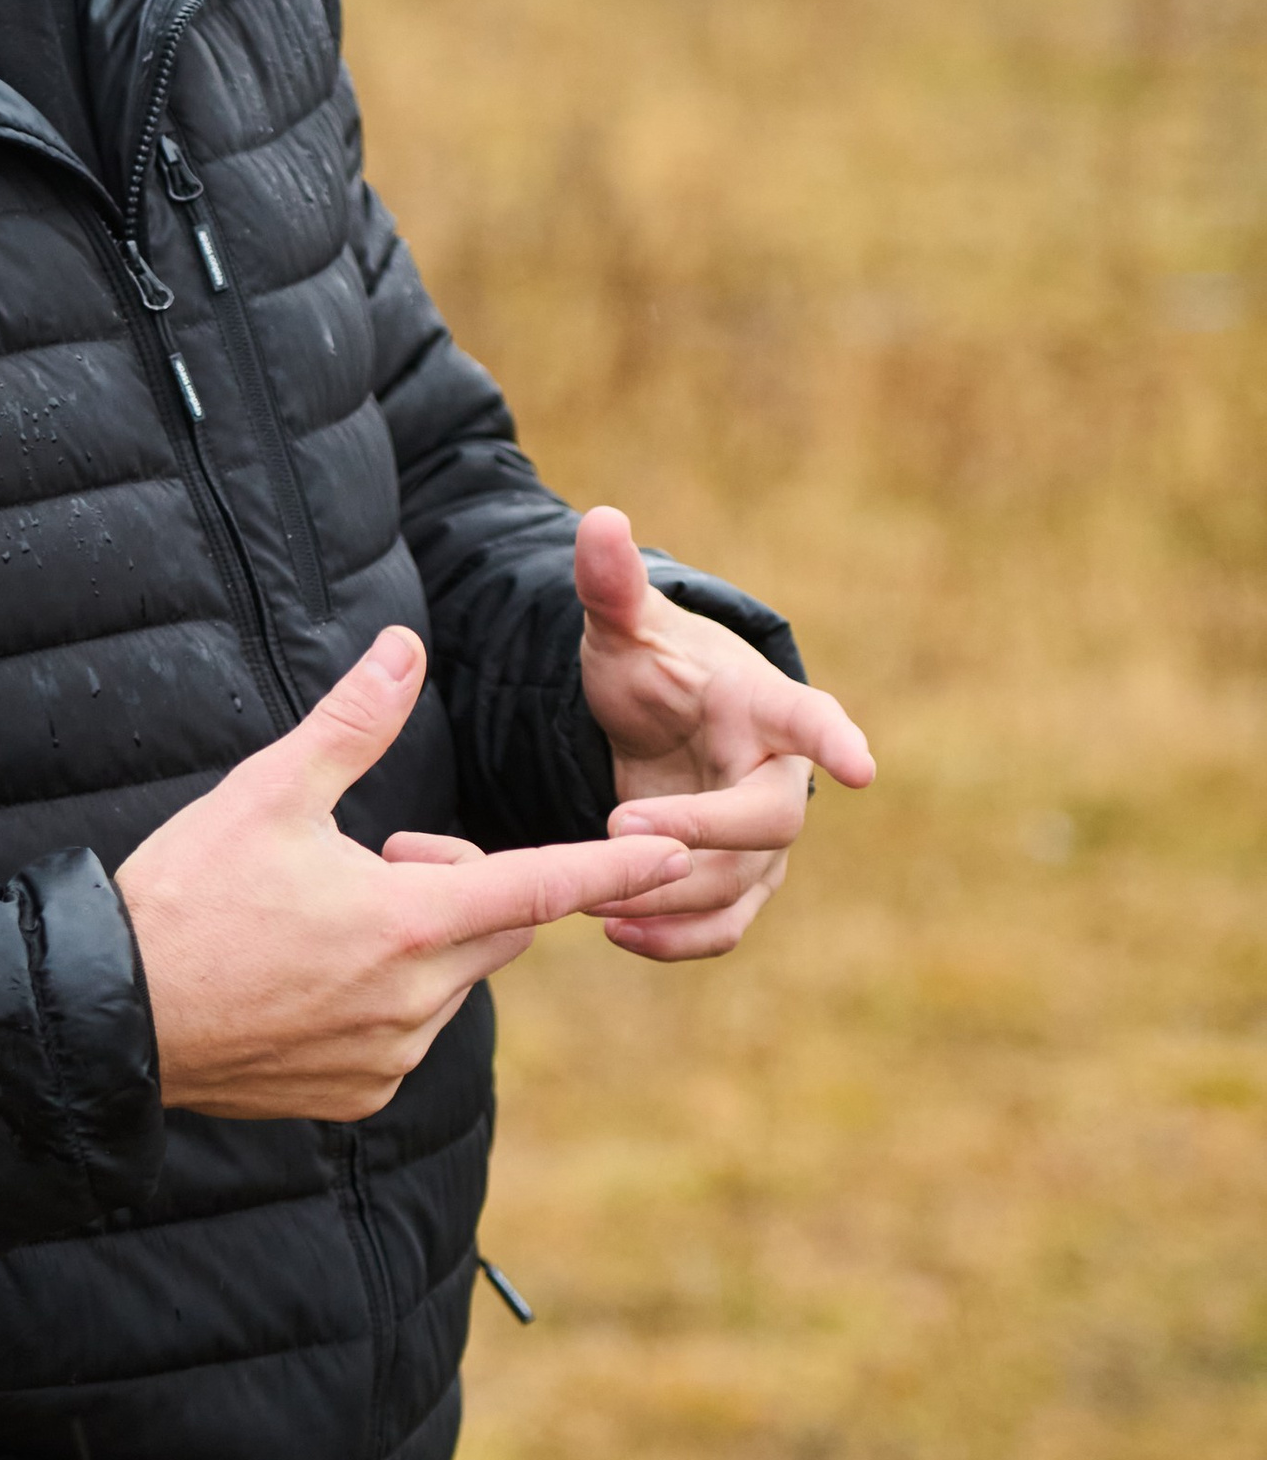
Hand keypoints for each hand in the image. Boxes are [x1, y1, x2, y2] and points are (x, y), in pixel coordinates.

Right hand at [114, 626, 692, 1117]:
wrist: (110, 1017)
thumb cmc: (185, 896)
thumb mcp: (267, 794)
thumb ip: (352, 722)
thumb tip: (403, 646)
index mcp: (408, 920)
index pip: (541, 886)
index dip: (614, 865)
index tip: (678, 851)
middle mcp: (415, 999)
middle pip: (500, 926)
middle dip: (469, 882)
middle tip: (384, 852)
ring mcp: (389, 1056)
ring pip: (454, 980)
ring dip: (424, 940)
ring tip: (326, 919)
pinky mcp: (357, 1096)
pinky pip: (407, 1034)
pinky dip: (386, 997)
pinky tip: (307, 978)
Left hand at [576, 505, 873, 959]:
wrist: (658, 725)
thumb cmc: (653, 669)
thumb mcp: (623, 628)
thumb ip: (613, 584)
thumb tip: (598, 520)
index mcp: (763, 707)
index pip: (813, 721)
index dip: (837, 743)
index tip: (862, 768)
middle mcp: (777, 775)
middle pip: (770, 821)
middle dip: (701, 831)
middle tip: (618, 826)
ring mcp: (761, 838)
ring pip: (739, 885)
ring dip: (670, 895)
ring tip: (596, 894)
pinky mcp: (736, 882)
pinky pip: (723, 925)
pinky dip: (675, 939)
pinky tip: (616, 932)